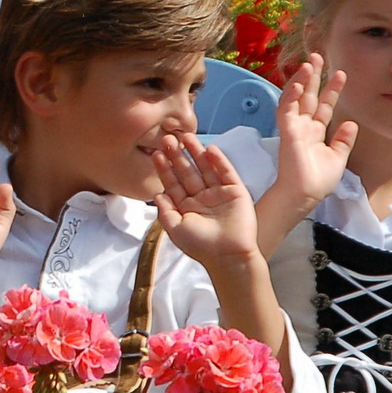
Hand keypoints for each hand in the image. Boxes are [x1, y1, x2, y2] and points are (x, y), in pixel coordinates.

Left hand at [151, 133, 259, 267]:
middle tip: (168, 139)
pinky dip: (219, 160)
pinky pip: (226, 172)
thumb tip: (156, 194)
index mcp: (186, 206)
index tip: (156, 153)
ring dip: (196, 152)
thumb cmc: (201, 246)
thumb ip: (165, 211)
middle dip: (177, 156)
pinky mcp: (235, 191)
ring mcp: (218, 193)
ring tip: (186, 137)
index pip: (173, 183)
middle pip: (187, 171)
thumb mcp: (176, 229)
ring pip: (205, 168)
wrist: (228, 256)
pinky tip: (209, 149)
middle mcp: (201, 197)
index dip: (165, 168)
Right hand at [270, 54, 357, 214]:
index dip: (332, 90)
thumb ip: (343, 140)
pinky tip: (299, 84)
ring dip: (301, 81)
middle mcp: (304, 127)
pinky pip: (286, 109)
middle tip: (317, 57)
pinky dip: (291, 96)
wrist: (306, 194)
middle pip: (309, 96)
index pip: (324, 106)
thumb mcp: (338, 158)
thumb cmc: (319, 181)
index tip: (341, 74)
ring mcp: (294, 128)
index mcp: (316, 133)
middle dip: (313, 77)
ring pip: (296, 98)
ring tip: (308, 64)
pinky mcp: (287, 131)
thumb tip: (351, 123)